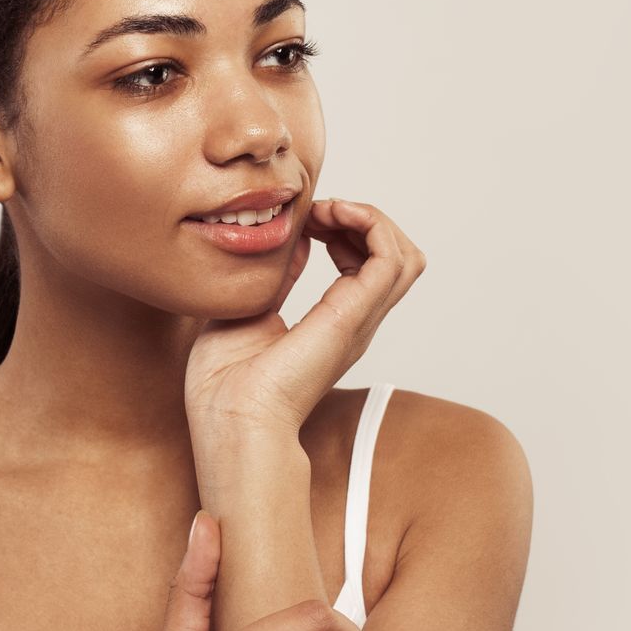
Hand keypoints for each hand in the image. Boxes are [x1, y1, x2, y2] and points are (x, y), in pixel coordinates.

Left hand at [184, 198, 425, 437]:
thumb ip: (277, 274)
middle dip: (362, 220)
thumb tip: (294, 237)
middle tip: (318, 212)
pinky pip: (391, 259)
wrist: (229, 418)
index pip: (368, 265)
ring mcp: (359, 320)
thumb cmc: (225, 383)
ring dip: (370, 219)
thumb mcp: (249, 308)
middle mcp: (355, 323)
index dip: (344, 229)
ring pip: (404, 256)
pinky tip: (332, 217)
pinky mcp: (352, 316)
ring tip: (328, 211)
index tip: (306, 220)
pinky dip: (370, 225)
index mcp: (334, 324)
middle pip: (396, 258)